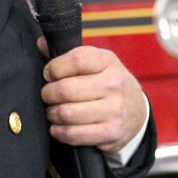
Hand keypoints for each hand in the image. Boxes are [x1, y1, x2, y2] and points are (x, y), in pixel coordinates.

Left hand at [38, 37, 146, 154]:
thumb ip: (67, 54)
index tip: (49, 74)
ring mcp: (113, 110)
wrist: (137, 111)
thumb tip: (41, 43)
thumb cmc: (107, 83)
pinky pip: (73, 134)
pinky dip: (58, 132)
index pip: (76, 60)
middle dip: (48, 94)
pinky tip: (58, 127)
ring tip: (53, 111)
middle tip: (48, 96)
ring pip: (66, 113)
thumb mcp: (95, 63)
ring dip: (52, 114)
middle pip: (66, 89)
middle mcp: (113, 84)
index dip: (54, 68)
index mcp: (107, 62)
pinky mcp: (110, 133)